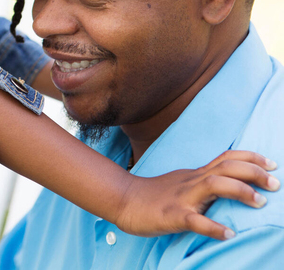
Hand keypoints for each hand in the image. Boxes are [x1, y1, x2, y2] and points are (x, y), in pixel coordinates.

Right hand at [114, 150, 278, 239]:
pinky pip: (195, 221)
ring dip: (240, 191)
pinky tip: (228, 234)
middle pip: (226, 168)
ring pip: (214, 186)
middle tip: (275, 183)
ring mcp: (182, 198)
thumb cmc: (154, 194)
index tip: (272, 164)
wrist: (124, 199)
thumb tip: (228, 186)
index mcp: (195, 175)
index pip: (226, 159)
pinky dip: (214, 228)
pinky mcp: (172, 215)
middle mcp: (192, 182)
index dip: (250, 158)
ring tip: (260, 203)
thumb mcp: (182, 183)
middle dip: (254, 172)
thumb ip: (203, 183)